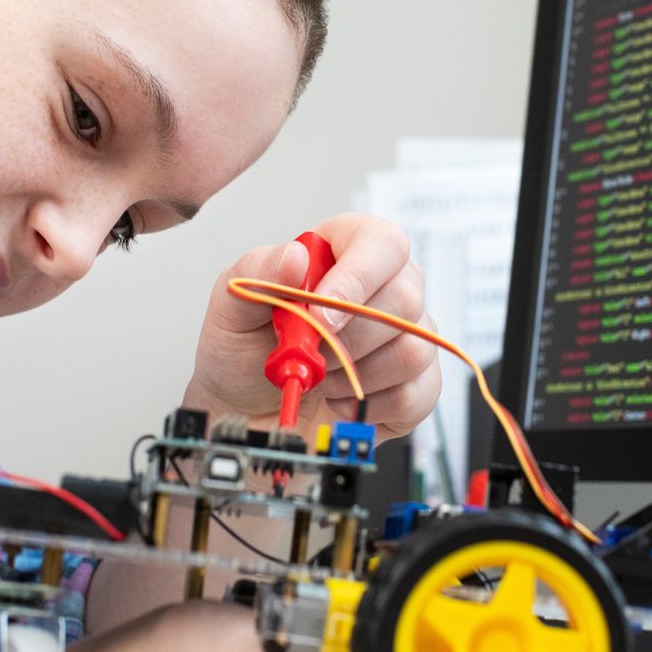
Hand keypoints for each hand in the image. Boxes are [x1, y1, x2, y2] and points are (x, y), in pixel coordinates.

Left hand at [183, 213, 442, 439]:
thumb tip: (296, 257)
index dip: (357, 279)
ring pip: (412, 351)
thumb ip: (260, 272)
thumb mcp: (234, 302)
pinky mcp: (417, 383)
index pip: (382, 243)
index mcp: (349, 249)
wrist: (243, 408)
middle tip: (307, 354)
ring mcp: (409, 335)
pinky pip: (415, 394)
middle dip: (346, 341)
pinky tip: (339, 399)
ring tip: (320, 377)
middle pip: (404, 300)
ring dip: (353, 376)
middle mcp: (389, 286)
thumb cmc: (243, 346)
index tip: (320, 315)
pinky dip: (366, 405)